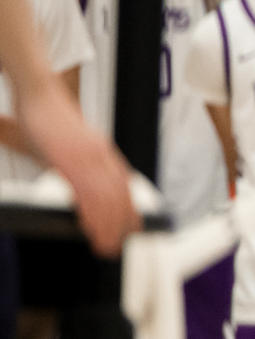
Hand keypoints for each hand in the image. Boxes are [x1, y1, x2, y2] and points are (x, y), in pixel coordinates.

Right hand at [18, 86, 136, 256]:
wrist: (39, 94)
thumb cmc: (49, 117)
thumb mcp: (70, 146)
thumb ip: (77, 167)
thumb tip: (77, 189)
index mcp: (104, 152)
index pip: (125, 187)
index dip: (130, 210)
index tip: (132, 227)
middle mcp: (101, 156)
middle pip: (120, 197)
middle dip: (120, 224)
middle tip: (118, 244)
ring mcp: (88, 158)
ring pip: (106, 199)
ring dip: (107, 225)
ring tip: (105, 243)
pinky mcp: (70, 160)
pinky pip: (86, 193)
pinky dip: (91, 213)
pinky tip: (90, 227)